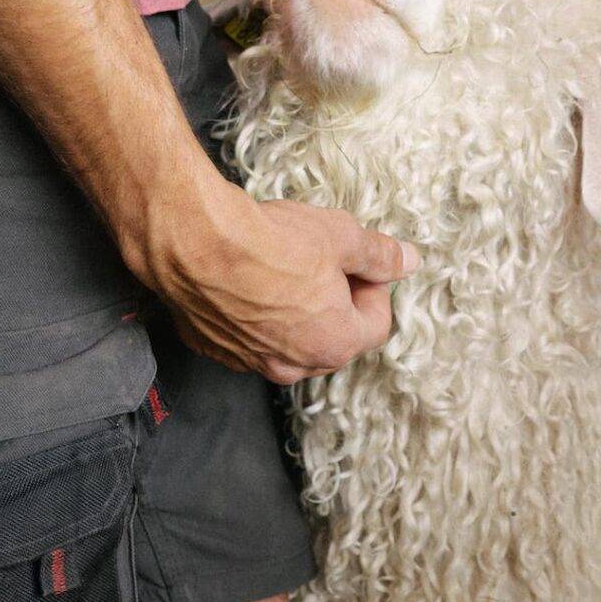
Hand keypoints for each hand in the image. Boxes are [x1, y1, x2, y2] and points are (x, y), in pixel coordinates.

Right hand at [148, 175, 417, 382]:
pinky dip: (252, 315)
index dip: (374, 288)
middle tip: (323, 262)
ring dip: (294, 313)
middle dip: (336, 304)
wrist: (192, 240)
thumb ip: (380, 255)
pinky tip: (244, 278)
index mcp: (335, 343)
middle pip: (333, 338)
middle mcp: (293, 365)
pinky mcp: (211, 347)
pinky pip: (245, 336)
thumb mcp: (342, 237)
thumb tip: (408, 260)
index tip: (360, 262)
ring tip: (282, 267)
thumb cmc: (270, 241)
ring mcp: (248, 360)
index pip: (377, 325)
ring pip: (288, 342)